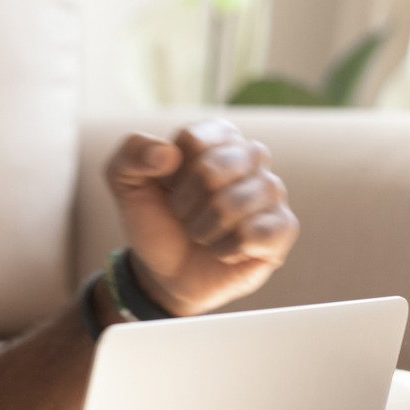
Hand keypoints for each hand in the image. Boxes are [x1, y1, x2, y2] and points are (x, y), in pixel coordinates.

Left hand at [104, 118, 298, 315]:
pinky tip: (223, 250)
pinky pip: (257, 233)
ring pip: (235, 203)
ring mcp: (271, 192)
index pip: (194, 139)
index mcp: (217, 137)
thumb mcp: (126, 185)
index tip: (167, 187)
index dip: (169, 172)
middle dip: (184, 202)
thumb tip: (166, 154)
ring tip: (200, 234)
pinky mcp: (283, 228)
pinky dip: (226, 249)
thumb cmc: (156, 221)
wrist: (166, 272)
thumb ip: (131, 154)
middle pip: (214, 168)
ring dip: (203, 228)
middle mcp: (250, 157)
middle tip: (181, 216)